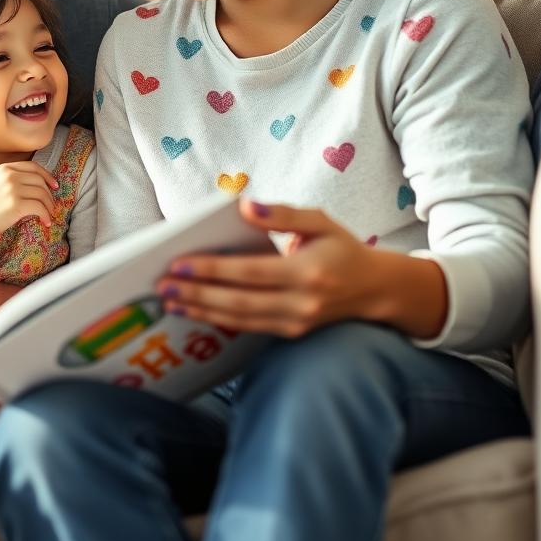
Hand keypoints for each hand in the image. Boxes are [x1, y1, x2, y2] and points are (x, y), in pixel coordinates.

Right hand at [0, 161, 59, 236]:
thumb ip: (12, 178)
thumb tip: (38, 183)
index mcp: (6, 168)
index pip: (33, 167)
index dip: (47, 176)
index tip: (54, 186)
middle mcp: (10, 176)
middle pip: (40, 181)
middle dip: (49, 194)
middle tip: (51, 204)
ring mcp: (13, 190)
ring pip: (42, 194)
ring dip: (49, 206)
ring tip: (49, 214)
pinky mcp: (16, 205)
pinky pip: (39, 208)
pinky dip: (46, 215)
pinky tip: (46, 222)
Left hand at [156, 200, 443, 339]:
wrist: (377, 289)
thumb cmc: (343, 248)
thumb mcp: (320, 221)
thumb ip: (282, 213)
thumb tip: (244, 207)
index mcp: (307, 272)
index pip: (250, 272)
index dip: (213, 270)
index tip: (179, 263)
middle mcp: (301, 303)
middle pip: (239, 301)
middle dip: (197, 294)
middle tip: (162, 286)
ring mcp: (297, 322)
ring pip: (241, 320)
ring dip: (202, 311)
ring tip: (170, 302)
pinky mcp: (292, 332)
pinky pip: (250, 328)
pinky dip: (220, 320)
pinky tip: (195, 311)